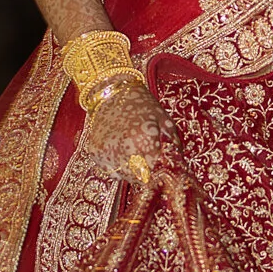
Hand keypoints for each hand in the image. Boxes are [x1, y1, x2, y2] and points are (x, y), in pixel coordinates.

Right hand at [85, 79, 191, 224]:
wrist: (113, 93)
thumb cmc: (145, 106)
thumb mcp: (166, 123)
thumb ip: (172, 149)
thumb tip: (177, 173)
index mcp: (145, 139)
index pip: (156, 174)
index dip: (161, 175)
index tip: (163, 171)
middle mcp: (123, 148)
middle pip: (139, 178)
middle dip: (147, 172)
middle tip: (149, 157)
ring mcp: (106, 152)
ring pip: (124, 176)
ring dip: (132, 169)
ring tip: (134, 147)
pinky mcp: (94, 153)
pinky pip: (110, 169)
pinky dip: (117, 163)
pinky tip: (120, 146)